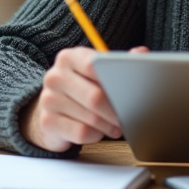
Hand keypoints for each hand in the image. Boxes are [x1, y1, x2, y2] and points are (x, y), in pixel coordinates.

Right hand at [19, 46, 148, 151]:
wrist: (53, 111)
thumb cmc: (82, 88)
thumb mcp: (98, 72)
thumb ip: (119, 62)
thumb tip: (142, 53)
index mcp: (69, 57)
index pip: (95, 66)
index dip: (115, 81)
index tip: (129, 92)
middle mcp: (55, 76)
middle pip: (95, 97)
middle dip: (116, 111)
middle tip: (127, 117)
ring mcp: (48, 99)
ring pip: (91, 118)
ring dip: (108, 125)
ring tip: (113, 125)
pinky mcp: (47, 122)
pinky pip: (81, 133)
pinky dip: (95, 135)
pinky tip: (96, 131)